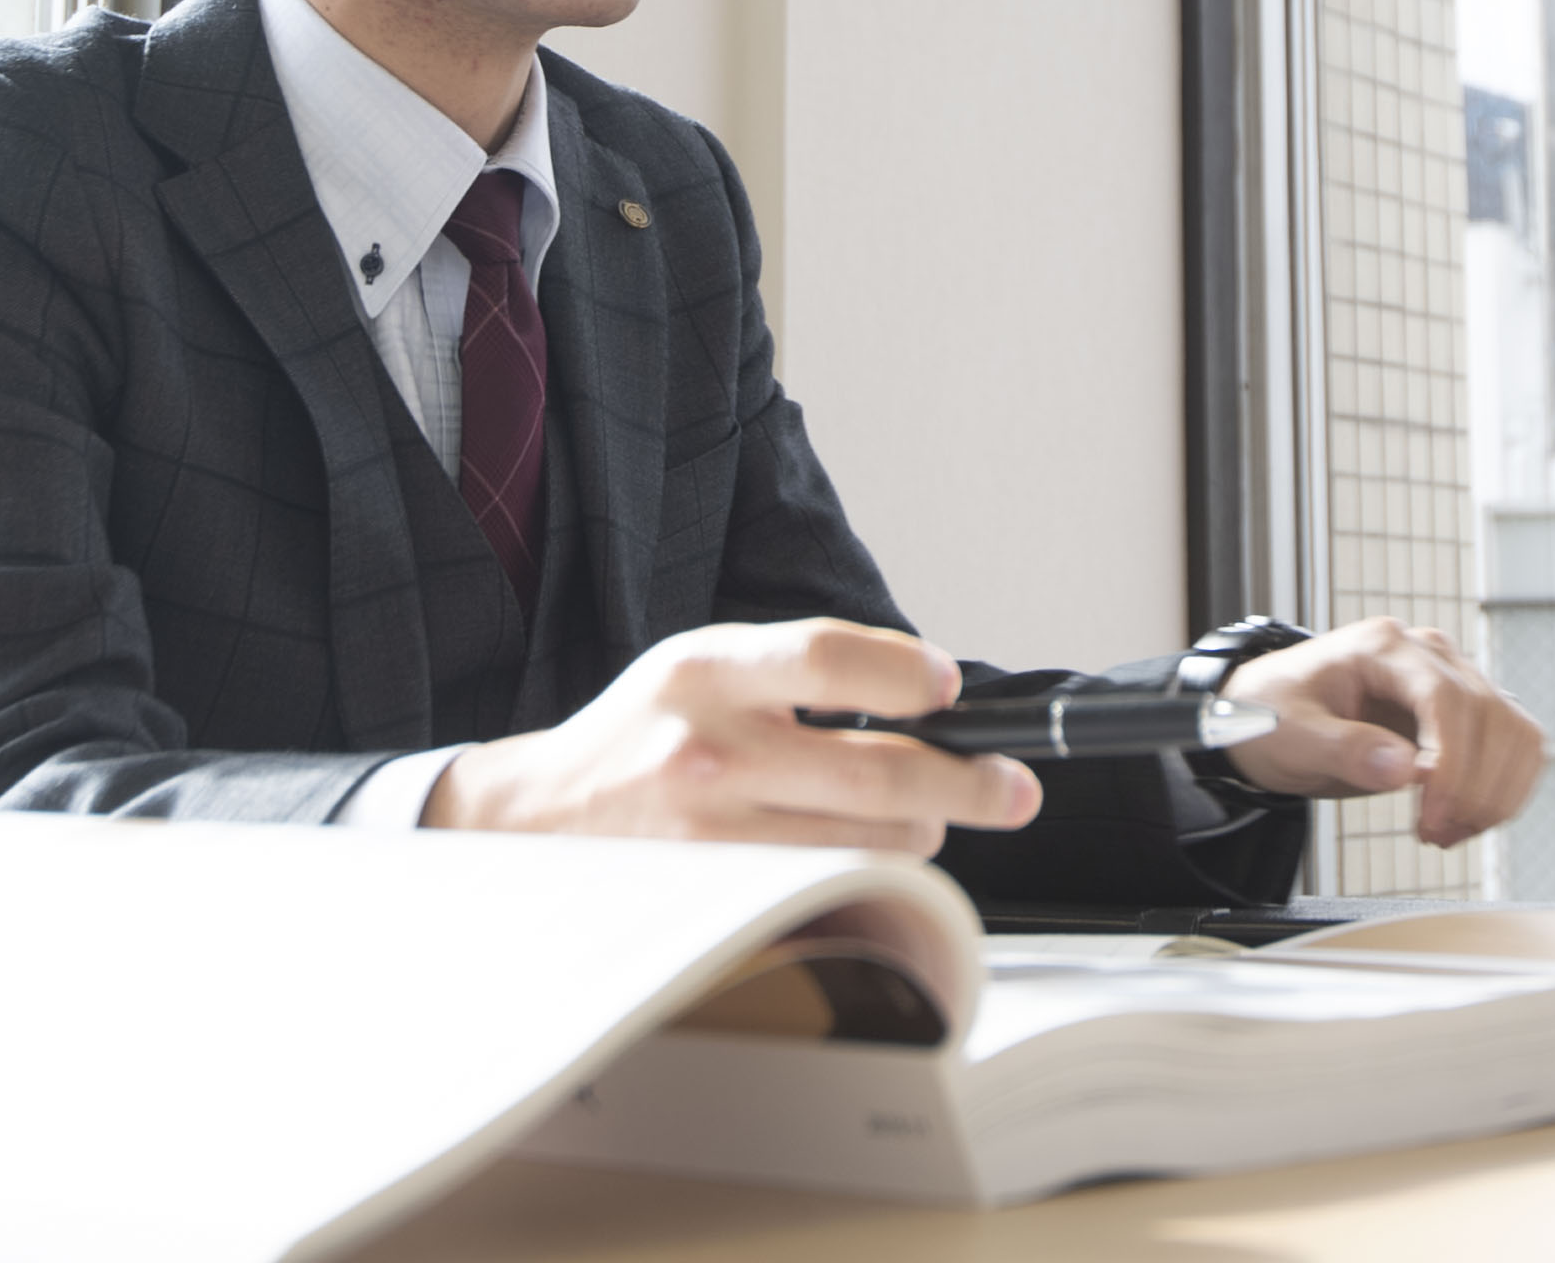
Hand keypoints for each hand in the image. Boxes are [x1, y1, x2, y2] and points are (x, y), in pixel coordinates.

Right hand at [422, 618, 1044, 853]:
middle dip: (965, 785)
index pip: (829, 657)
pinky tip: (866, 858)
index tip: (950, 689)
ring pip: (864, 846)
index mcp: (708, 669)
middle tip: (1012, 790)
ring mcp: (711, 834)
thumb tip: (927, 691)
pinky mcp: (714, 898)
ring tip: (916, 818)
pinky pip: (827, 892)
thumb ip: (799, 669)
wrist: (541, 815)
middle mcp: (708, 749)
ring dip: (914, 835)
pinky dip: (865, 876)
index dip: (906, 674)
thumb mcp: (706, 664)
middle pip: (874, 775)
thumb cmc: (644, 732)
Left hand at [1220, 618, 1545, 849]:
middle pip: (1488, 714)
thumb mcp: (1290, 736)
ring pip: (1512, 730)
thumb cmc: (1271, 715)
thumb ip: (1345, 750)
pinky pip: (1513, 744)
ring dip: (1496, 791)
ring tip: (1449, 832)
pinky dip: (1504, 788)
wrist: (1267, 718)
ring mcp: (1451, 680)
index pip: (1444, 696)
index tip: (1436, 813)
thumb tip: (1406, 770)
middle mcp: (1427, 655)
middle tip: (1437, 834)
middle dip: (1473, 787)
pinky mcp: (1464, 713)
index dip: (1451, 761)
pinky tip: (1469, 819)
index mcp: (1382, 647)